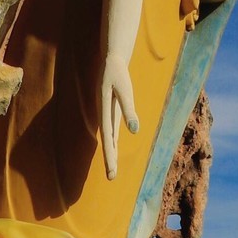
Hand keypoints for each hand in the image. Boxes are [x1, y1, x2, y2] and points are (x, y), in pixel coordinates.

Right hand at [100, 52, 137, 180]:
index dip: (110, 156)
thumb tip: (134, 130)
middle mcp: (104, 114)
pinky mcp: (111, 109)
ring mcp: (107, 113)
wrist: (112, 59)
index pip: (108, 139)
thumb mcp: (124, 89)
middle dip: (110, 159)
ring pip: (109, 137)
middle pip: (107, 141)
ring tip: (112, 169)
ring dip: (111, 152)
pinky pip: (111, 130)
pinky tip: (114, 149)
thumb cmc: (118, 72)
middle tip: (111, 177)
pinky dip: (112, 142)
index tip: (111, 171)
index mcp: (104, 111)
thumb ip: (128, 109)